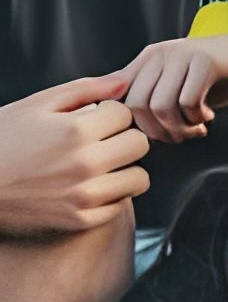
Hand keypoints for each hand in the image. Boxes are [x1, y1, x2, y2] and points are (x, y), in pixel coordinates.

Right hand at [0, 75, 149, 237]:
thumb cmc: (3, 139)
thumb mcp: (37, 105)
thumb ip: (86, 89)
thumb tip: (124, 81)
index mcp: (76, 130)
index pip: (126, 114)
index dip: (111, 114)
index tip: (94, 120)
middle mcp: (85, 164)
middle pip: (140, 144)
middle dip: (123, 139)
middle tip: (101, 142)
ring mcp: (84, 195)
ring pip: (139, 178)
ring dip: (125, 169)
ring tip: (99, 165)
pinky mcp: (81, 220)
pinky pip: (120, 205)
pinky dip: (110, 195)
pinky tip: (88, 186)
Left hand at [119, 29, 227, 142]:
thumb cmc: (213, 76)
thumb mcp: (175, 85)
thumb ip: (148, 96)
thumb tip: (119, 119)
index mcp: (147, 59)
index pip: (120, 96)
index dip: (133, 123)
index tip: (156, 136)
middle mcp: (159, 54)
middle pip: (139, 104)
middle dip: (158, 131)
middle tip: (178, 137)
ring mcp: (181, 56)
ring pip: (162, 106)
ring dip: (180, 129)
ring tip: (195, 130)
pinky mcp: (204, 62)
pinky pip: (188, 102)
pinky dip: (197, 118)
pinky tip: (208, 116)